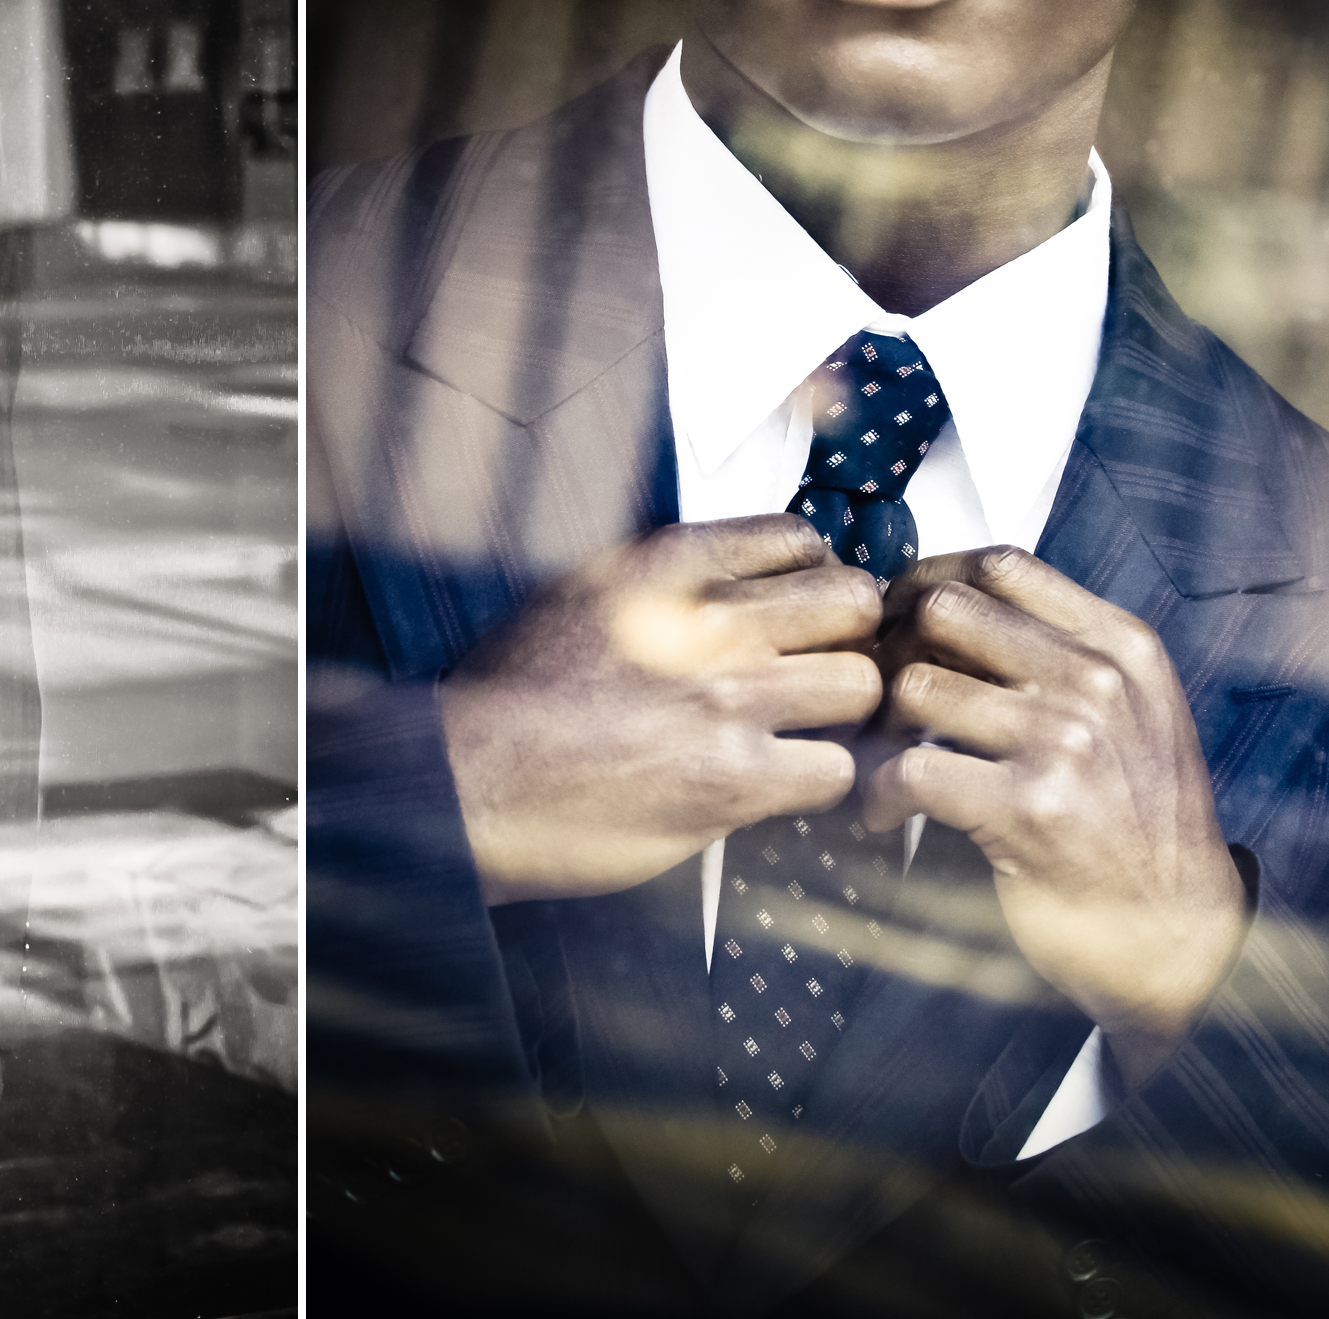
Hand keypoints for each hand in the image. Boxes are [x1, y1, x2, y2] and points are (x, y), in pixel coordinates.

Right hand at [439, 514, 883, 904]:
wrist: (468, 780)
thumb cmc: (509, 696)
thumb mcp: (578, 593)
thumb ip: (657, 582)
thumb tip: (720, 583)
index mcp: (668, 563)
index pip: (800, 540)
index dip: (811, 583)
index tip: (800, 616)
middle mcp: (709, 620)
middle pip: (854, 603)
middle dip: (847, 639)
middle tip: (821, 674)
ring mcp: (727, 699)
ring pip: (861, 685)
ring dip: (842, 716)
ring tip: (808, 735)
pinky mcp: (734, 779)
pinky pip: (836, 770)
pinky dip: (820, 784)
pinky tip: (785, 788)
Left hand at [862, 547, 1247, 1083]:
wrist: (1179, 935)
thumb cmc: (1137, 824)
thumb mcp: (1131, 713)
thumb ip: (1058, 654)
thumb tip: (942, 606)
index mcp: (1122, 646)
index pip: (999, 564)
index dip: (928, 582)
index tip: (900, 623)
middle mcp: (1100, 682)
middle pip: (943, 611)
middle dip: (890, 648)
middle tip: (877, 696)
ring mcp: (1068, 741)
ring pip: (913, 687)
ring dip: (876, 729)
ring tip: (882, 763)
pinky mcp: (1030, 807)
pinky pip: (909, 769)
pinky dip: (877, 794)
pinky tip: (884, 816)